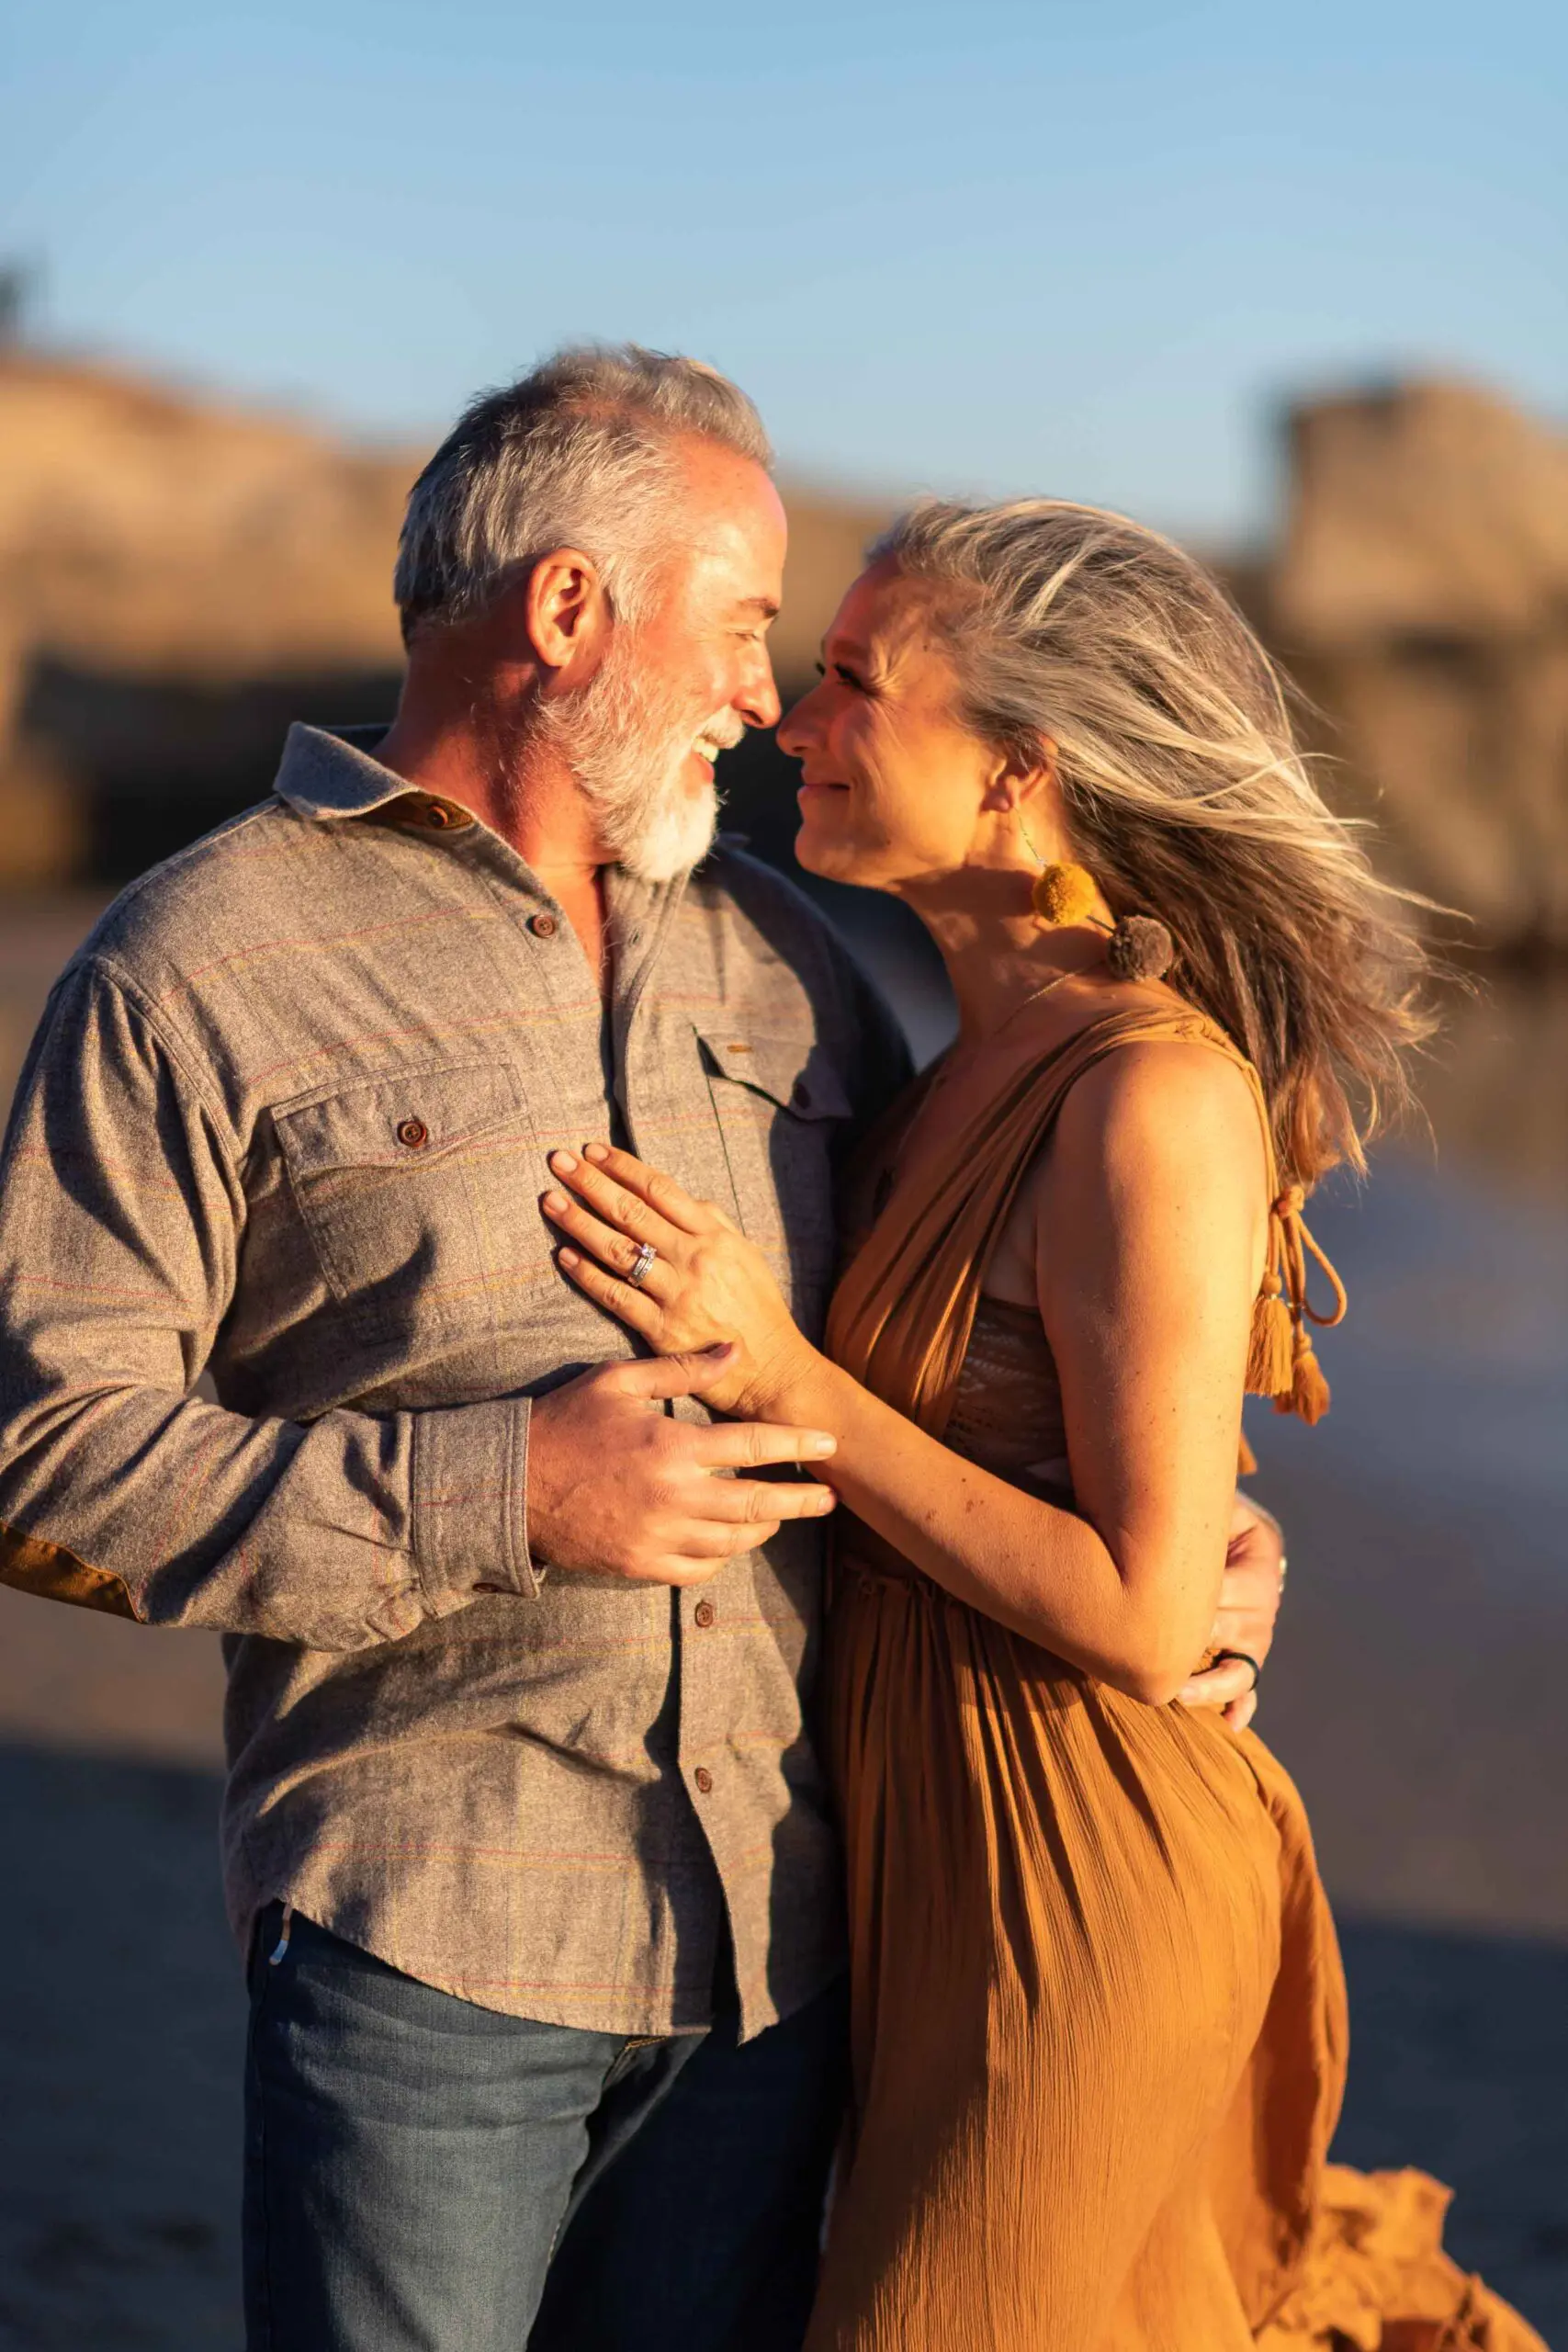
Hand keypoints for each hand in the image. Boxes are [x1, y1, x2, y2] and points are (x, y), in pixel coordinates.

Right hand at [526, 1346, 836, 1584]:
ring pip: (733, 1542)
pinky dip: (722, 1556)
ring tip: (781, 1514)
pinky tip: (729, 1540)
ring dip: (764, 1528)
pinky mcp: (639, 1566)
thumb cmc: (565, 1421)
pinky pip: (698, 1570)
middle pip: (758, 1505)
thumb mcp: (619, 1381)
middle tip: (831, 1497)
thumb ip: (682, 1368)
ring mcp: (656, 1537)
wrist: (509, 1483)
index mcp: (671, 1446)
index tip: (830, 1443)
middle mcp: (672, 1498)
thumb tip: (734, 1351)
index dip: (798, 1444)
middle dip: (801, 1501)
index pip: (754, 1446)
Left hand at [541, 1144, 814, 1416]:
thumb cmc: (758, 1308)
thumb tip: (680, 1196)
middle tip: (558, 1161)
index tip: (592, 1150)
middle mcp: (694, 1259)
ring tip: (550, 1200)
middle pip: (632, 1213)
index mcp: (714, 1236)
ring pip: (618, 1250)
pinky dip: (586, 1274)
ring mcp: (676, 1295)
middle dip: (591, 1183)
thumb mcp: (746, 1254)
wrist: (773, 1368)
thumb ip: (713, 1223)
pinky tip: (563, 1254)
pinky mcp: (661, 1330)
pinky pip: (615, 1296)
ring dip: (579, 1222)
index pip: (660, 1190)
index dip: (622, 1167)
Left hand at [1174, 1490, 1285, 1730]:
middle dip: (1194, 1639)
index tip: (1154, 1606)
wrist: (1216, 1515)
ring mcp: (1261, 1627)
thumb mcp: (1200, 1495)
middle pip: (1235, 1627)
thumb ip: (1175, 1504)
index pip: (1229, 1584)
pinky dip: (1242, 1705)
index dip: (1194, 1600)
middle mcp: (1268, 1592)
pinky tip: (1230, 1723)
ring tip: (1179, 1694)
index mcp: (1262, 1548)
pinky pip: (1249, 1684)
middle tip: (1154, 1647)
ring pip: (1244, 1664)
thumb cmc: (1199, 1503)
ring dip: (1212, 1683)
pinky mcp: (1248, 1651)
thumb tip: (1109, 1501)